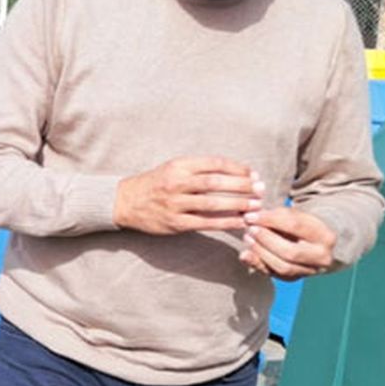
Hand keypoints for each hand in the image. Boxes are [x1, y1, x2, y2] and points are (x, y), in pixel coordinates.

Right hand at [114, 157, 261, 234]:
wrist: (124, 202)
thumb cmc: (154, 184)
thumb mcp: (173, 168)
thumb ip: (198, 169)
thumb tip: (234, 174)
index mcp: (178, 166)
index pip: (215, 163)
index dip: (237, 168)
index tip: (253, 173)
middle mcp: (176, 183)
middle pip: (216, 182)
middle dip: (242, 186)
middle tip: (260, 189)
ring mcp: (175, 204)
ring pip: (213, 203)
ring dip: (238, 204)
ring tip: (256, 206)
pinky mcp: (175, 223)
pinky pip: (205, 222)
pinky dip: (225, 222)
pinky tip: (240, 222)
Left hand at [239, 206, 335, 279]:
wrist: (314, 242)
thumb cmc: (300, 223)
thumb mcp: (295, 215)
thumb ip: (277, 215)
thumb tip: (250, 214)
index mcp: (325, 235)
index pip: (295, 226)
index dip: (270, 220)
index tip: (251, 215)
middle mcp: (322, 256)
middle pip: (289, 251)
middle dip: (265, 239)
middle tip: (249, 228)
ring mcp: (310, 270)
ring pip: (282, 267)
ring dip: (260, 252)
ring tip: (247, 238)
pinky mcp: (295, 279)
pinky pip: (274, 275)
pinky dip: (257, 265)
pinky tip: (245, 254)